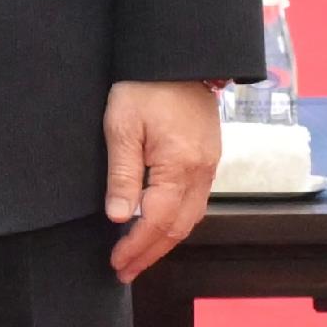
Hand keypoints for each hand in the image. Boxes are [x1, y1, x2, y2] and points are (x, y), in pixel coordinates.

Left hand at [104, 80, 220, 281]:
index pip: (156, 222)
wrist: (179, 56)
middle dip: (150, 253)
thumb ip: (122, 174)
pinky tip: (159, 226)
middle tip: (125, 270)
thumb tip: (117, 216)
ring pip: (190, 219)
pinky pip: (196, 202)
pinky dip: (176, 222)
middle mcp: (201, 173)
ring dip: (164, 241)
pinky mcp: (209, 159)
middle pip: (177, 228)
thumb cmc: (145, 85)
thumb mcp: (122, 126)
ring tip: (138, 255)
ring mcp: (209, 167)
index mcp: (179, 166)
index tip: (117, 263)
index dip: (136, 247)